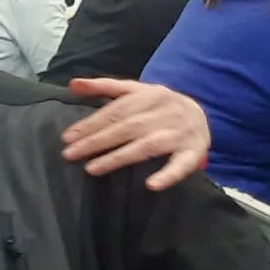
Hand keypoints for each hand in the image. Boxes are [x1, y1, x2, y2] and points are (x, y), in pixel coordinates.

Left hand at [61, 77, 209, 190]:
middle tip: (70, 154)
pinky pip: (181, 165)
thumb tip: (73, 83)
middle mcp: (166, 112)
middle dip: (97, 141)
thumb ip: (104, 87)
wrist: (201, 114)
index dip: (91, 124)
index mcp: (151, 95)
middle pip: (127, 127)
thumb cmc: (158, 106)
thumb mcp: (135, 91)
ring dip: (118, 157)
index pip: (116, 111)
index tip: (67, 137)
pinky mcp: (193, 151)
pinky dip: (168, 175)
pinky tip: (151, 185)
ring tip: (92, 168)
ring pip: (147, 146)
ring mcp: (180, 132)